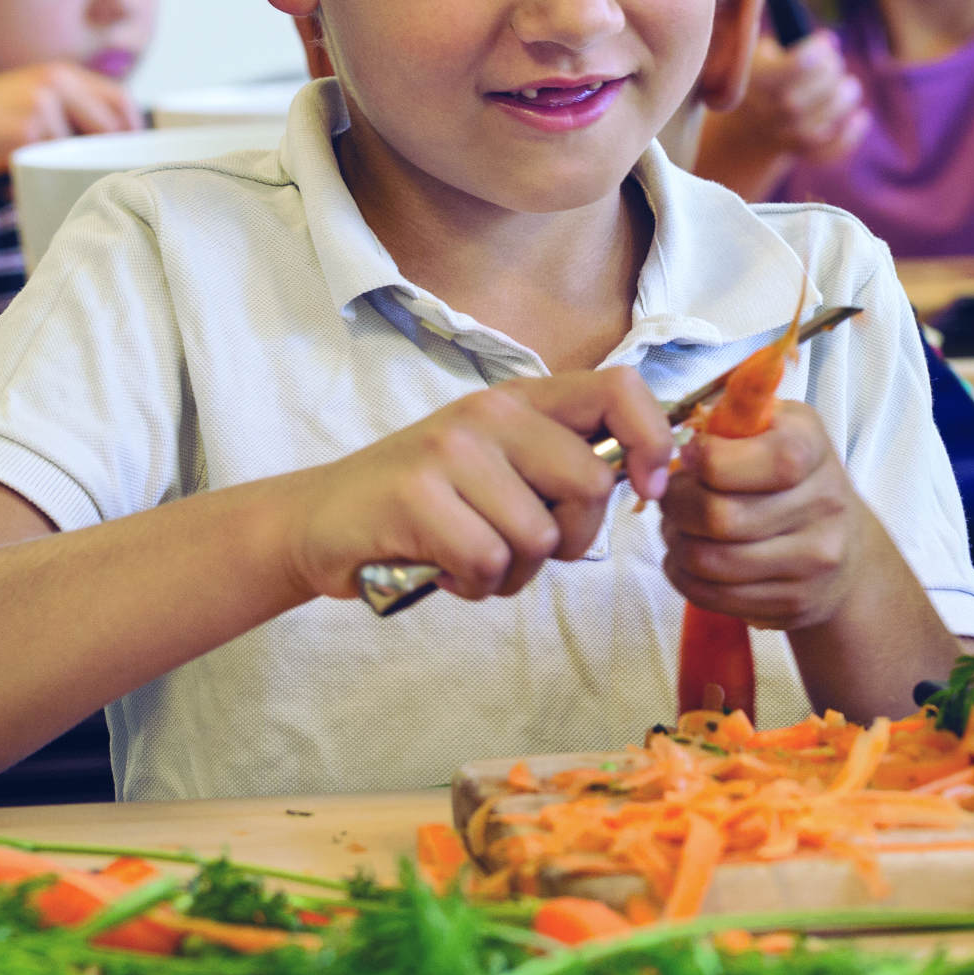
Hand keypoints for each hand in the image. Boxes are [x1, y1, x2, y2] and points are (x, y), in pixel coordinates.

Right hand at [0, 62, 138, 173]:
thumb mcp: (32, 101)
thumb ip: (70, 111)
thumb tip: (118, 144)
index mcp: (62, 73)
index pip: (120, 99)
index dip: (131, 130)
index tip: (129, 154)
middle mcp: (56, 81)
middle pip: (112, 125)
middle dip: (110, 153)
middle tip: (101, 174)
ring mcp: (42, 102)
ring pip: (82, 147)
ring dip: (69, 165)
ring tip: (39, 168)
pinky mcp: (27, 128)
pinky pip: (54, 160)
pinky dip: (42, 173)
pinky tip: (18, 171)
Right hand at [278, 370, 676, 603]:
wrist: (321, 520)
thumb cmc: (428, 503)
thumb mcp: (501, 465)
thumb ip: (562, 464)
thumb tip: (645, 480)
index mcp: (523, 399)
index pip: (621, 389)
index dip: (652, 440)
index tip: (645, 490)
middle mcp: (491, 412)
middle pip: (590, 484)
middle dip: (571, 539)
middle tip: (521, 547)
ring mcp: (452, 448)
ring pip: (540, 536)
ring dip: (514, 572)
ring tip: (471, 558)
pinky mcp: (416, 494)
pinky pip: (488, 562)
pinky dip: (474, 586)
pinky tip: (443, 570)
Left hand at [659, 401, 882, 630]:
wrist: (845, 545)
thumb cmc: (794, 478)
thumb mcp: (775, 430)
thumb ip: (731, 426)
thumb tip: (682, 451)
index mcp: (810, 448)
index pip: (738, 460)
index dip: (701, 461)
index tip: (690, 458)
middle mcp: (823, 504)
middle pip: (717, 516)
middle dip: (676, 507)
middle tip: (672, 500)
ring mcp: (813, 560)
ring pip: (709, 561)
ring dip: (677, 545)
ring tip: (679, 530)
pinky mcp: (795, 602)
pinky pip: (714, 596)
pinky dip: (685, 578)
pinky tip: (690, 561)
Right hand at [717, 30, 871, 167]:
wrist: (751, 120)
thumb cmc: (766, 72)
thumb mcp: (763, 49)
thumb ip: (790, 37)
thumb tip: (830, 43)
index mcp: (753, 80)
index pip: (789, 69)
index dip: (816, 52)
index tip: (827, 41)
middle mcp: (764, 113)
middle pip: (799, 102)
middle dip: (829, 76)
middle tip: (836, 63)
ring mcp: (781, 137)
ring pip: (816, 128)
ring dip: (843, 103)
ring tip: (850, 86)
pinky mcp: (800, 152)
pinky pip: (826, 152)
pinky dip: (848, 137)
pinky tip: (860, 117)